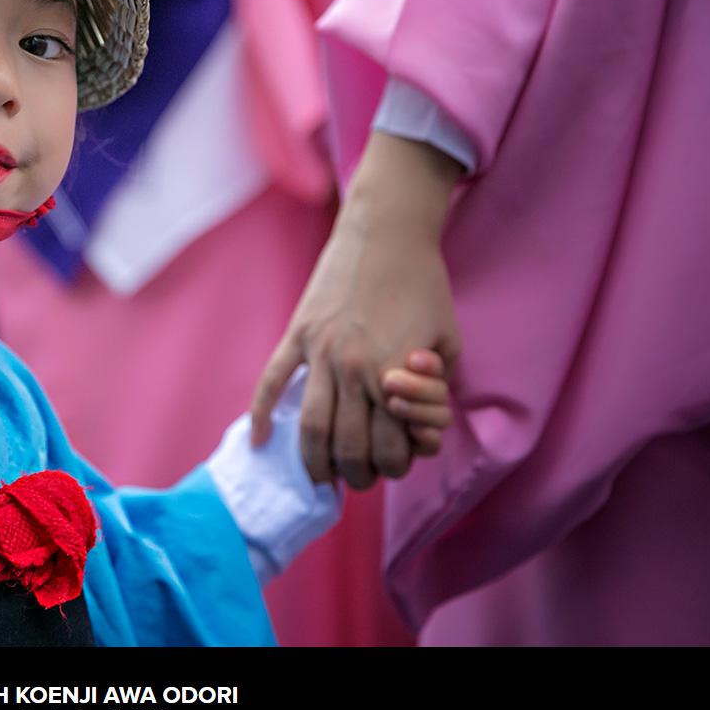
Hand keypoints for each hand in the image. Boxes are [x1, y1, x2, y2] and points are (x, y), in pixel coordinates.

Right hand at [250, 133, 462, 489]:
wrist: (388, 232)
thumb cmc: (424, 285)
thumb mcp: (448, 340)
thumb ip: (435, 389)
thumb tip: (417, 427)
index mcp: (393, 372)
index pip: (391, 446)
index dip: (397, 464)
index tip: (396, 462)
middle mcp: (352, 367)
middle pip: (348, 446)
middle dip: (357, 473)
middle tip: (360, 476)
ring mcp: (319, 351)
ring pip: (309, 426)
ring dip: (315, 461)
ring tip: (321, 474)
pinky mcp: (297, 334)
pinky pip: (271, 382)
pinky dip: (261, 416)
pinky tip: (261, 442)